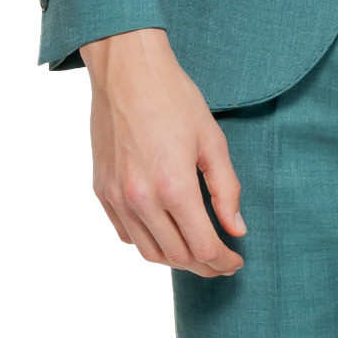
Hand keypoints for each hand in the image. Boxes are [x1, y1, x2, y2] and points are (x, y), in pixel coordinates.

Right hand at [81, 28, 244, 277]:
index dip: (223, 262)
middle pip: (176, 257)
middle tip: (221, 262)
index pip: (202, 248)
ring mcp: (116, 197)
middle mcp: (140, 198)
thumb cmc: (173, 98)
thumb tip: (236, 229)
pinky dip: (148, 242)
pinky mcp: (101, 190)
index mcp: (173, 186)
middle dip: (204, 266)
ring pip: (148, 252)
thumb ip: (226, 190)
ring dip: (176, 260)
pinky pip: (125, 233)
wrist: (126, 71)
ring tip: (196, 253)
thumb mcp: (212, 141)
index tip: (235, 261)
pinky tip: (165, 233)